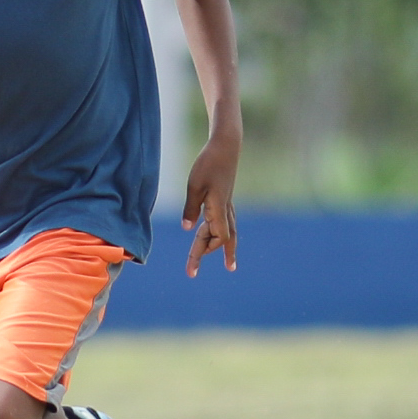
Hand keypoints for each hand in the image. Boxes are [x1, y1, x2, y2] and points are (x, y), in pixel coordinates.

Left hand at [181, 133, 239, 277]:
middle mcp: (225, 209)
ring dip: (225, 248)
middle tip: (192, 273)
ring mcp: (227, 204)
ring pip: (228, 232)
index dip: (202, 254)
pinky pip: (227, 222)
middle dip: (207, 255)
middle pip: (220, 239)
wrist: (226, 146)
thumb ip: (191, 208)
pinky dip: (223, 233)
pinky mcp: (225, 198)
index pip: (215, 239)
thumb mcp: (195, 185)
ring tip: (230, 264)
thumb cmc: (208, 164)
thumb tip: (188, 229)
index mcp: (218, 209)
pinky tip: (221, 236)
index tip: (191, 270)